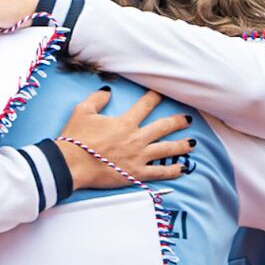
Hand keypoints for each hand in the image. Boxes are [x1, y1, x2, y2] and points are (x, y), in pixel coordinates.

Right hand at [54, 90, 194, 190]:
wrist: (71, 164)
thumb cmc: (75, 138)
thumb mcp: (82, 111)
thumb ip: (97, 99)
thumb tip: (107, 91)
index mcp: (125, 122)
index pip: (146, 105)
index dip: (155, 97)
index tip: (162, 94)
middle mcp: (136, 138)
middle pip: (164, 127)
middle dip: (178, 121)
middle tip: (188, 119)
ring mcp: (139, 157)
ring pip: (167, 149)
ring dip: (182, 145)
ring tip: (192, 143)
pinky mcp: (136, 173)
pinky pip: (159, 172)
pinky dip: (172, 170)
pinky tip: (182, 168)